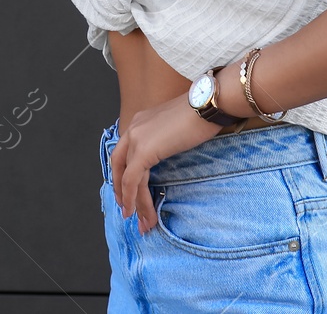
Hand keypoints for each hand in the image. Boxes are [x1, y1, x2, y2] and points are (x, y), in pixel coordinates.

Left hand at [109, 93, 221, 236]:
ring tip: (142, 222)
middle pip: (119, 166)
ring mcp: (136, 138)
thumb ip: (166, 141)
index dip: (125, 175)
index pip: (126, 153)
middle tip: (128, 211)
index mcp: (140, 122)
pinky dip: (134, 198)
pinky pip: (133, 180)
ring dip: (133, 202)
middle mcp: (133, 128)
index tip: (131, 193)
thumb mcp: (177, 128)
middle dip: (122, 191)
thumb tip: (168, 157)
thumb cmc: (201, 114)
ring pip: (127, 177)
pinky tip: (141, 213)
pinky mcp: (144, 151)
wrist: (207, 105)